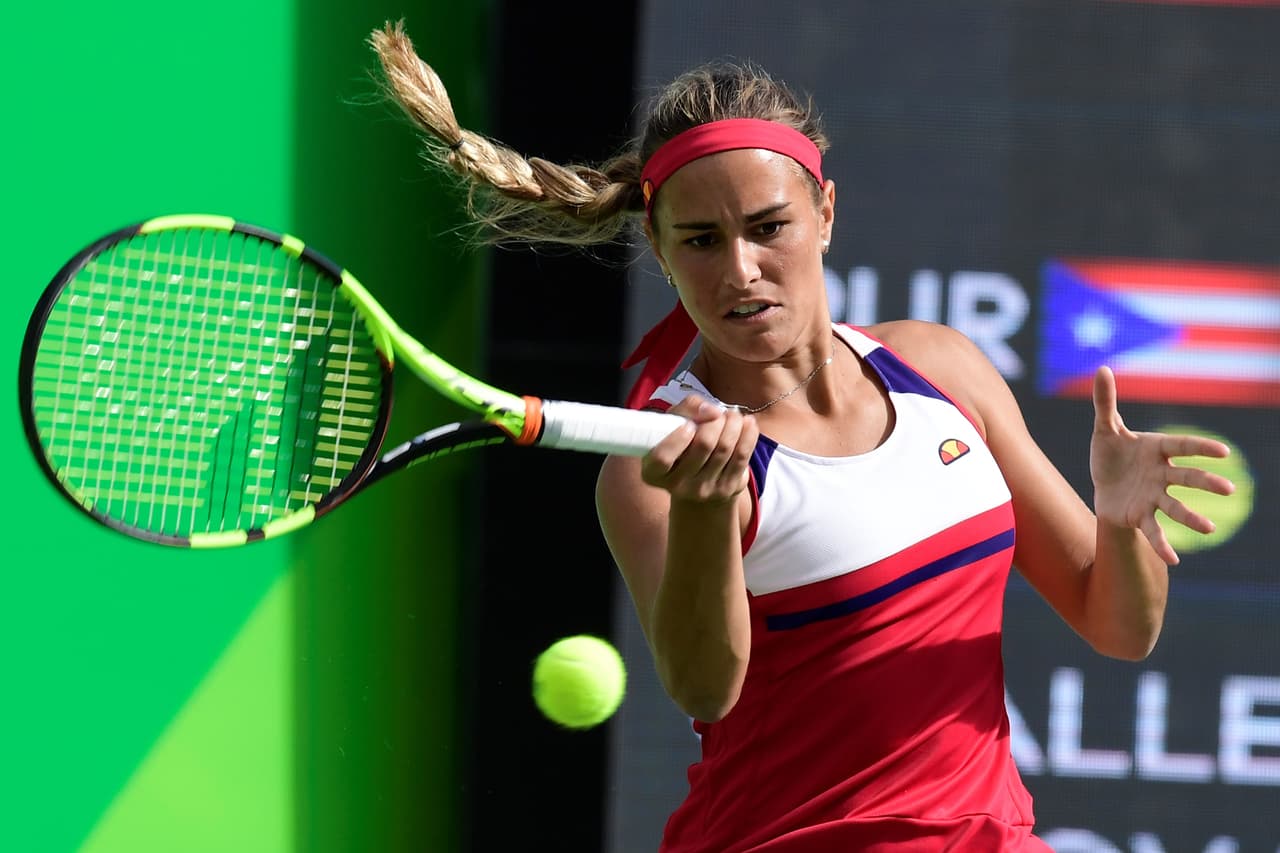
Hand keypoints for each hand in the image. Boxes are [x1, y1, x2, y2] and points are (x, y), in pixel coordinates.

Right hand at [640, 394, 758, 504]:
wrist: (700, 480)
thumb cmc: (683, 444)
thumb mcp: (674, 424)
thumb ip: (686, 408)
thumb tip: (712, 411)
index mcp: (654, 472)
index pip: (662, 457)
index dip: (677, 437)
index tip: (689, 424)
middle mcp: (677, 486)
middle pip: (703, 444)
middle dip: (715, 420)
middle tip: (718, 413)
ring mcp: (704, 490)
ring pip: (725, 447)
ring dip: (733, 423)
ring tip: (733, 415)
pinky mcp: (728, 489)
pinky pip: (742, 456)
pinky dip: (748, 433)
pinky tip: (747, 423)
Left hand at [1090, 366, 1235, 564]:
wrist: (1101, 484)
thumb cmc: (1110, 454)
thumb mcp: (1105, 428)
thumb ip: (1106, 401)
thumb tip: (1102, 368)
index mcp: (1156, 450)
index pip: (1182, 446)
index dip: (1200, 449)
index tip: (1223, 452)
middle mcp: (1161, 474)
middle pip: (1186, 478)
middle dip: (1205, 483)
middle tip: (1228, 489)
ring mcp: (1153, 496)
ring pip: (1175, 507)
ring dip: (1192, 518)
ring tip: (1209, 529)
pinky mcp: (1141, 515)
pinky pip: (1154, 531)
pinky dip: (1163, 545)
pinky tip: (1174, 560)